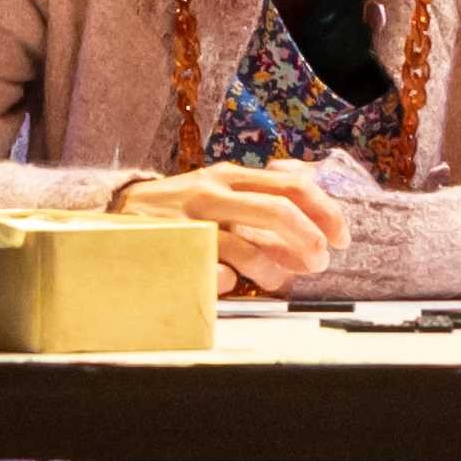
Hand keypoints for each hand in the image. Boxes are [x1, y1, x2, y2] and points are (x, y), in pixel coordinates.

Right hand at [114, 159, 355, 293]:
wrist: (118, 213)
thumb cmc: (182, 209)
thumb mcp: (220, 192)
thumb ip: (260, 201)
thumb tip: (315, 222)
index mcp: (231, 176)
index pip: (291, 185)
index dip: (325, 211)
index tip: (342, 237)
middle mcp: (213, 191)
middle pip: (278, 211)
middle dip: (308, 240)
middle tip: (320, 262)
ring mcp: (192, 220)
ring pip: (247, 246)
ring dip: (274, 269)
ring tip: (279, 281)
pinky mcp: (173, 248)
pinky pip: (212, 272)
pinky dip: (230, 282)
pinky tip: (231, 284)